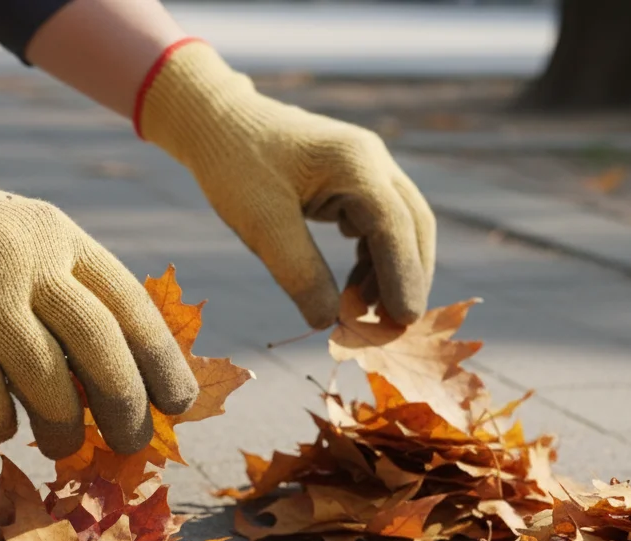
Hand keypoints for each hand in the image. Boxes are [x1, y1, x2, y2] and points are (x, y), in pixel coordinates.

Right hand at [0, 95, 196, 457]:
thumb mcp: (25, 247)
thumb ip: (69, 296)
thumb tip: (125, 385)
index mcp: (62, 237)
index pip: (130, 304)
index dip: (162, 360)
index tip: (178, 404)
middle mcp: (29, 258)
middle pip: (100, 345)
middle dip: (124, 404)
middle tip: (132, 443)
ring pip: (47, 380)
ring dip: (62, 427)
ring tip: (64, 445)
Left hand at [137, 40, 435, 327]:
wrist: (218, 122)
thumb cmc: (235, 166)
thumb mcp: (261, 224)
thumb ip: (298, 272)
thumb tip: (331, 322)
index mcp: (355, 163)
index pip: (394, 226)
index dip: (403, 277)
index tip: (404, 321)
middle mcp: (372, 161)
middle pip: (413, 226)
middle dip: (408, 278)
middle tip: (394, 329)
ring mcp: (368, 168)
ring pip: (401, 228)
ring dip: (391, 273)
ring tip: (367, 315)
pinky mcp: (355, 181)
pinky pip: (380, 226)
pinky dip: (374, 261)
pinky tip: (354, 290)